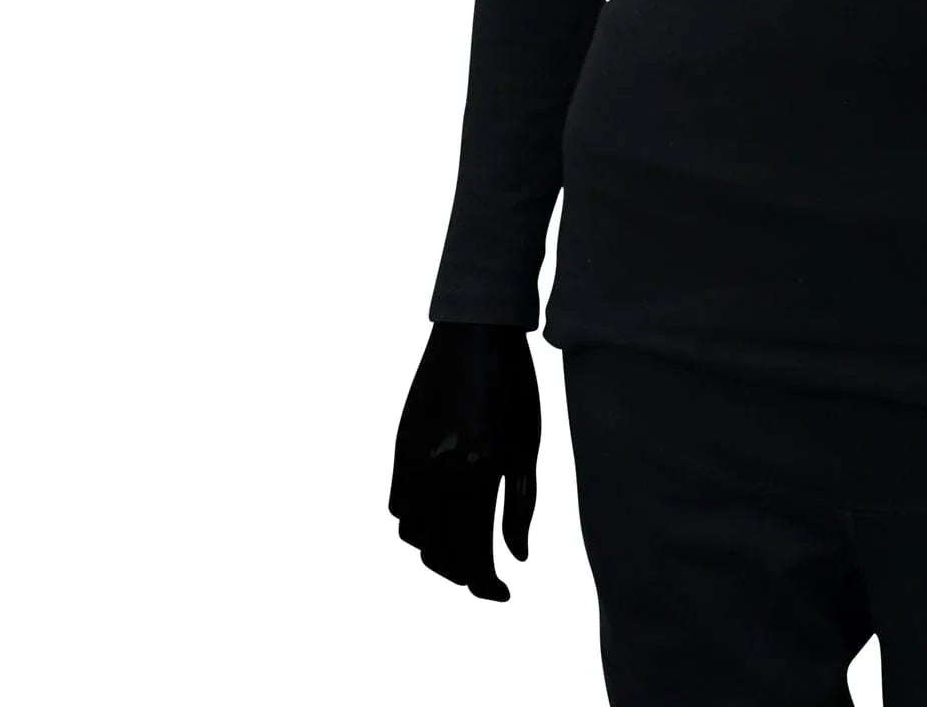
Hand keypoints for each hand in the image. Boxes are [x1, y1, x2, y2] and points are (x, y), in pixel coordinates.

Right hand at [389, 321, 539, 600]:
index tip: (504, 594)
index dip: (487, 584)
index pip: (473, 553)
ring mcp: (413, 461)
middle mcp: (437, 472)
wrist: (475, 333)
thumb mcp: (527, 446)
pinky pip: (398, 506)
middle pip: (441, 553)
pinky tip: (440, 517)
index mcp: (476, 473)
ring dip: (437, 552)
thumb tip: (517, 559)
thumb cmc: (514, 387)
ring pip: (414, 536)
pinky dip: (416, 524)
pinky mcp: (400, 448)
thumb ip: (520, 506)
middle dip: (464, 574)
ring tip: (464, 548)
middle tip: (487, 576)